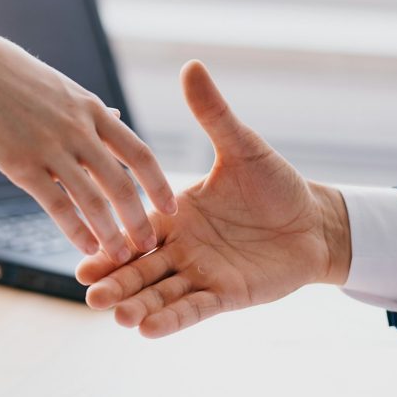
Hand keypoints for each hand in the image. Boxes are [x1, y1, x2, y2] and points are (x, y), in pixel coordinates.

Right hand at [0, 0, 176, 261]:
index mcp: (93, 111)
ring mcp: (51, 149)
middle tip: (149, 244)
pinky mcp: (22, 165)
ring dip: (111, 232)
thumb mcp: (65, 87)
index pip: (140, 153)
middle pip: (122, 183)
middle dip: (139, 218)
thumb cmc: (16, 78)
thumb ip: (92, 110)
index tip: (172, 207)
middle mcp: (79, 131)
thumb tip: (117, 116)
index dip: (159, 184)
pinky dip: (75, 231)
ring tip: (121, 256)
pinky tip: (86, 248)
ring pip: (93, 200)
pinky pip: (57, 205)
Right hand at [77, 61, 351, 337]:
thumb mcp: (241, 147)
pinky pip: (194, 309)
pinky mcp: (226, 295)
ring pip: (161, 294)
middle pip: (139, 270)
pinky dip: (173, 319)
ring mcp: (201, 274)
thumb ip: (213, 115)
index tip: (81, 255)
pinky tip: (148, 330)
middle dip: (116, 283)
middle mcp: (181, 248)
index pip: (133, 229)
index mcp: (175, 215)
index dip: (109, 243)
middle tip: (90, 295)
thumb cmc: (275, 184)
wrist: (314, 219)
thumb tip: (192, 66)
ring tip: (116, 316)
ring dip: (139, 306)